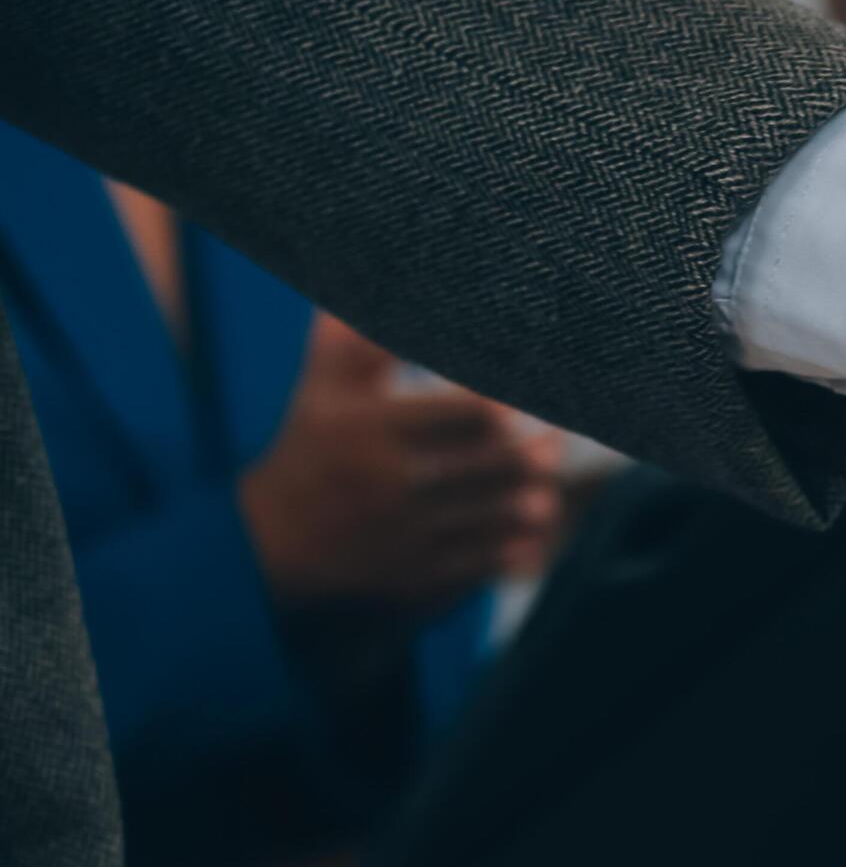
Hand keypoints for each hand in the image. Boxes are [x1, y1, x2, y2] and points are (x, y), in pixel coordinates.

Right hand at [238, 315, 561, 613]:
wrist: (268, 553)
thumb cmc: (307, 457)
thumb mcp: (320, 395)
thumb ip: (357, 344)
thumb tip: (373, 283)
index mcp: (371, 431)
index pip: (468, 412)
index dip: (509, 404)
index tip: (533, 396)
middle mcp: (390, 484)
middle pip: (496, 464)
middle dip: (536, 453)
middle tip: (556, 442)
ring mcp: (407, 537)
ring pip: (498, 515)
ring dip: (532, 500)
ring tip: (545, 487)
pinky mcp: (416, 582)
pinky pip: (484, 564)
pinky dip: (514, 548)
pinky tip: (529, 534)